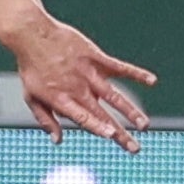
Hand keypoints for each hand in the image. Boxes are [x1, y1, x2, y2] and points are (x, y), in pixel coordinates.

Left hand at [6, 15, 156, 150]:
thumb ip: (45, 119)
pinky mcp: (96, 57)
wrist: (32, 34)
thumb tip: (58, 141)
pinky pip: (119, 67)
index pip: (84, 118)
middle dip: (120, 134)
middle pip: (103, 114)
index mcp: (62, 100)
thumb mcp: (31, 96)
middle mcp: (78, 89)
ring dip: (131, 112)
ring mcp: (89, 73)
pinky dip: (136, 74)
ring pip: (114, 96)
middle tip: (135, 149)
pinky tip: (152, 81)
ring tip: (144, 125)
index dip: (97, 127)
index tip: (111, 137)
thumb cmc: (31, 67)